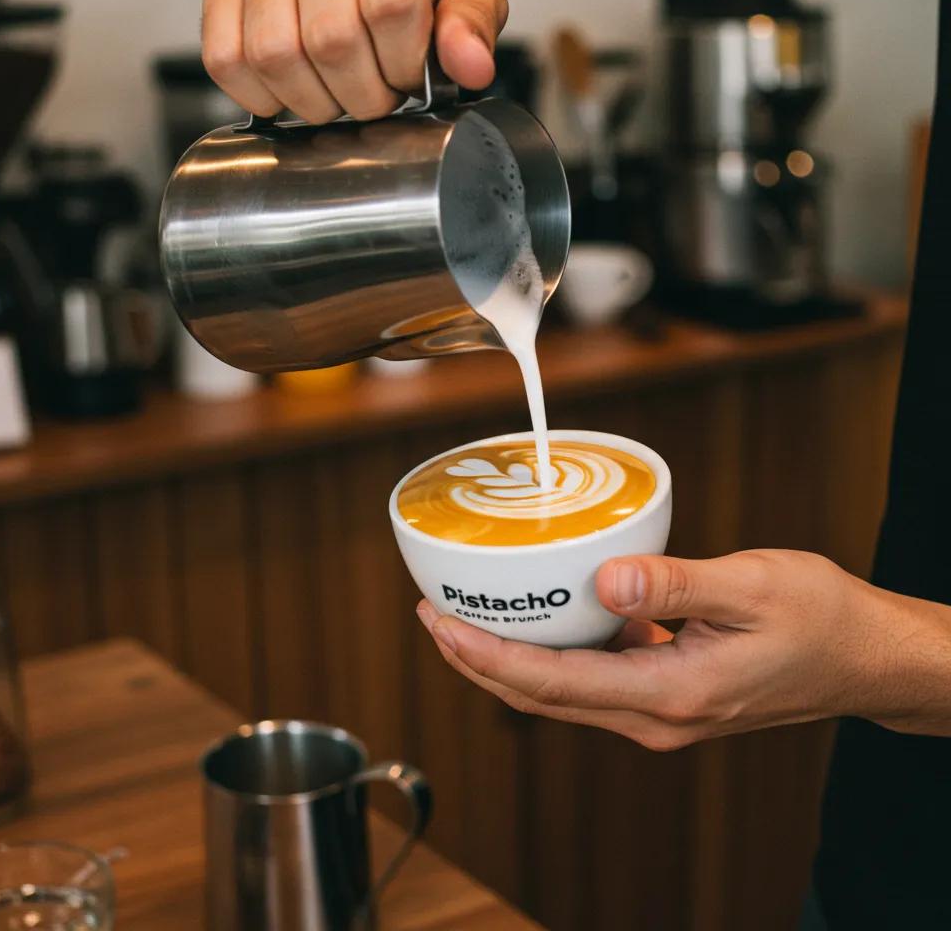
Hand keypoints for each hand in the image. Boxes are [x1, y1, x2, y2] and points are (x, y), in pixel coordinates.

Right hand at [201, 0, 507, 121]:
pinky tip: (293, 92)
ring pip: (274, 54)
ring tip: (339, 94)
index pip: (391, 4)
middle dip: (362, 95)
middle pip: (330, 38)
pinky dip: (259, 96)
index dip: (403, 64)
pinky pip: (224, 58)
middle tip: (378, 95)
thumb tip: (471, 69)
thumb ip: (472, 25)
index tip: (411, 77)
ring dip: (313, 102)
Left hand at [416, 549, 950, 748]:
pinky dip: (549, 653)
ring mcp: (659, 711)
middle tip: (432, 615)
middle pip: (540, 697)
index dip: (486, 657)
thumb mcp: (752, 587)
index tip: (440, 623)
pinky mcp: (666, 693)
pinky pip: (589, 679)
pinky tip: (540, 616)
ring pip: (559, 693)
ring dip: (506, 661)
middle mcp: (654, 716)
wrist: (864, 658)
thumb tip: (602, 580)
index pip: (551, 684)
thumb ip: (674, 585)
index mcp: (669, 695)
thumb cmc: (820, 619)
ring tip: (465, 617)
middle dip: (477, 661)